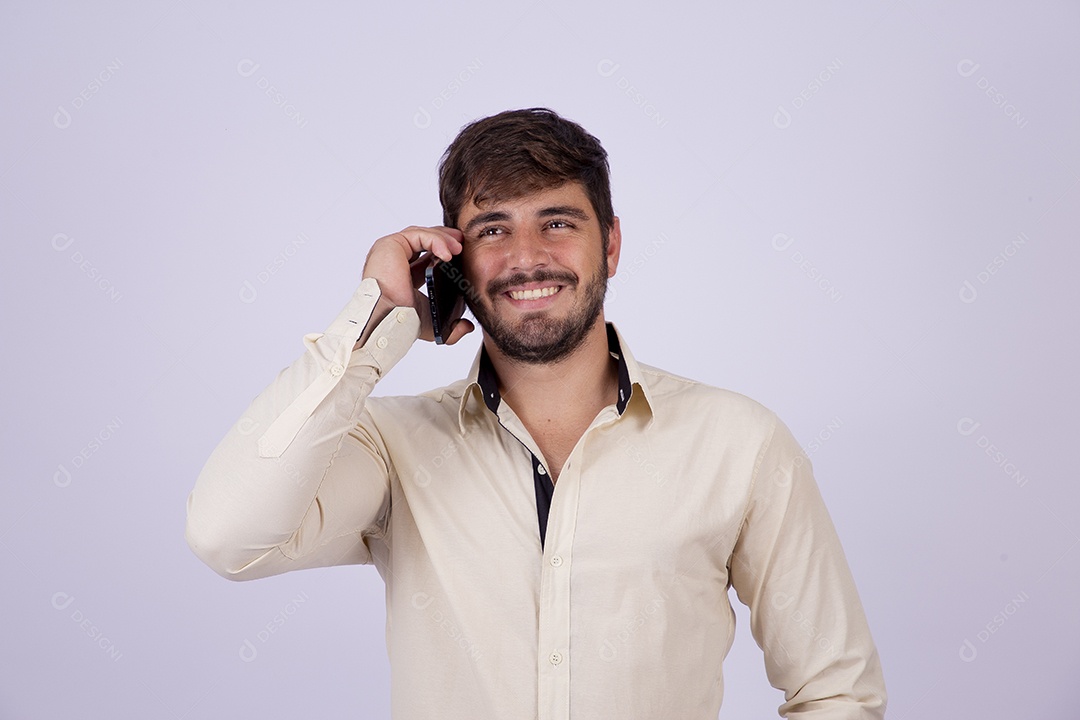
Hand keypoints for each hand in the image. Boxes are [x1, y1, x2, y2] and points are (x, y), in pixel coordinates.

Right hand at [361, 226, 474, 343]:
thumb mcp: (433, 323)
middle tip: (462, 243)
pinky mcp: (390, 245)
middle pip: (423, 240)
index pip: (424, 256)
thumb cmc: (402, 322)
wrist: (391, 321)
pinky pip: (418, 236)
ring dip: (443, 239)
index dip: (443, 251)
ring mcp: (390, 252)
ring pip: (421, 235)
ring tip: (459, 249)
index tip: (460, 254)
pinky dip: (436, 241)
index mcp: (402, 275)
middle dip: (445, 239)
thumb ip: (451, 325)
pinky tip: (448, 254)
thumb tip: (467, 326)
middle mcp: (394, 261)